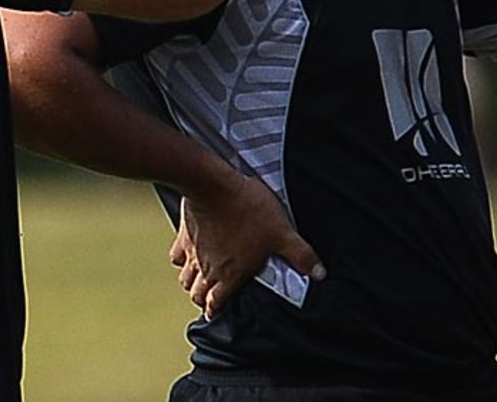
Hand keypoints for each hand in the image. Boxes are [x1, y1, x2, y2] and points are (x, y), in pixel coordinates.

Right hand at [168, 172, 322, 319]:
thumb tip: (320, 274)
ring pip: (184, 277)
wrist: (214, 185)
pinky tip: (187, 253)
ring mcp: (192, 252)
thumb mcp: (282, 232)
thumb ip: (300, 255)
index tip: (215, 311)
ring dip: (190, 281)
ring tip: (198, 279)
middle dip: (202, 298)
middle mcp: (207, 268)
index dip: (214, 310)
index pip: (215, 303)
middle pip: (196, 293)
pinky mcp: (183, 234)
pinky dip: (180, 258)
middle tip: (209, 297)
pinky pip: (176, 254)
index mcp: (230, 275)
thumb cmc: (248, 210)